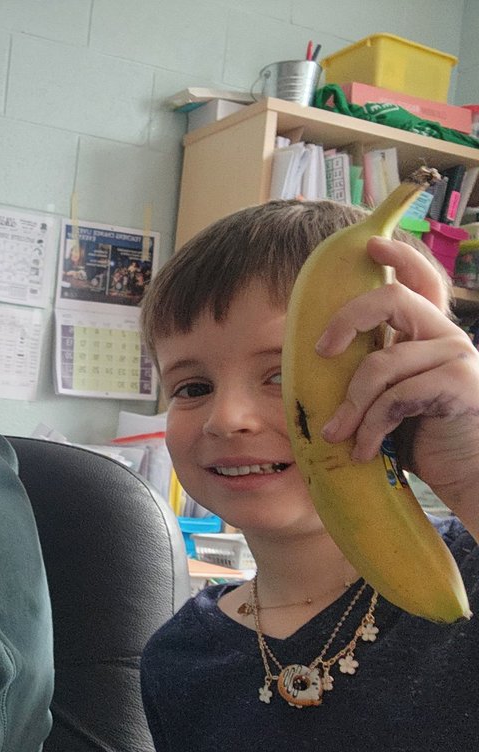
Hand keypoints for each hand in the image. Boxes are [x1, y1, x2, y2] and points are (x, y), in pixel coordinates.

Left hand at [318, 236, 478, 511]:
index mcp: (429, 333)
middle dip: (345, 320)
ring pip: (380, 363)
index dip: (398, 259)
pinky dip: (371, 427)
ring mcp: (457, 356)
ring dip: (350, 406)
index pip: (420, 282)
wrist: (468, 476)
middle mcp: (446, 336)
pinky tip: (366, 451)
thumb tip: (317, 363)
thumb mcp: (391, 400)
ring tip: (336, 435)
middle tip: (320, 350)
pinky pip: (395, 397)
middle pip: (390, 300)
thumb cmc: (424, 440)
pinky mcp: (460, 384)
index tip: (371, 246)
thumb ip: (373, 374)